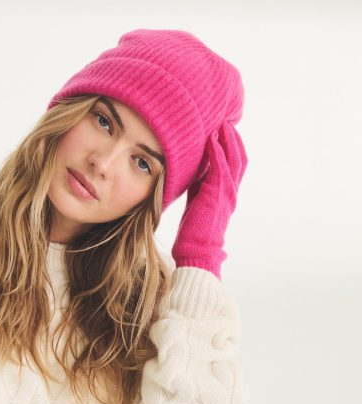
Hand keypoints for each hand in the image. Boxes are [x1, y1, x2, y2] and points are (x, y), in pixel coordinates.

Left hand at [171, 120, 247, 280]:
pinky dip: (217, 151)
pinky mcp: (217, 195)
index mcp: (227, 194)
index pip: (234, 165)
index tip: (224, 131)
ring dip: (228, 140)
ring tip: (221, 124)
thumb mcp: (197, 202)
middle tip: (227, 122)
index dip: (232, 147)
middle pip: (240, 158)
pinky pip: (220, 168)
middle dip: (234, 139)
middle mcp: (231, 191)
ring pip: (234, 159)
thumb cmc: (193, 232)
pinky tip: (211, 139)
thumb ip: (200, 185)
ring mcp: (227, 193)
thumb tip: (194, 170)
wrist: (196, 251)